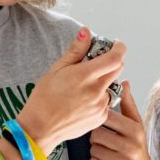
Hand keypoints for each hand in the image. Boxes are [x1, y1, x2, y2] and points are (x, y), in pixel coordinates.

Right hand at [17, 27, 124, 152]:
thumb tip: (86, 31)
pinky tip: (83, 100)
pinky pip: (107, 101)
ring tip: (83, 87)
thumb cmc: (44, 98)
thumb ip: (75, 50)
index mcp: (85, 75)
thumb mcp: (56, 69)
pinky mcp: (101, 117)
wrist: (40, 128)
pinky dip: (100, 97)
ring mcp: (101, 105)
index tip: (116, 45)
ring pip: (112, 86)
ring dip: (104, 81)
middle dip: (111, 62)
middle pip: (118, 69)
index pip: (115, 57)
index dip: (119, 48)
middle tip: (96, 63)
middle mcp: (97, 91)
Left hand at [89, 81, 151, 159]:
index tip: (106, 126)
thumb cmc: (134, 149)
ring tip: (108, 154)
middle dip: (98, 138)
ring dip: (96, 152)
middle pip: (97, 134)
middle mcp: (131, 147)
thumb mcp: (135, 126)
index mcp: (136, 130)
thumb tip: (124, 82)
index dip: (102, 121)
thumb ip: (128, 105)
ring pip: (93, 149)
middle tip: (107, 143)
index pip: (107, 117)